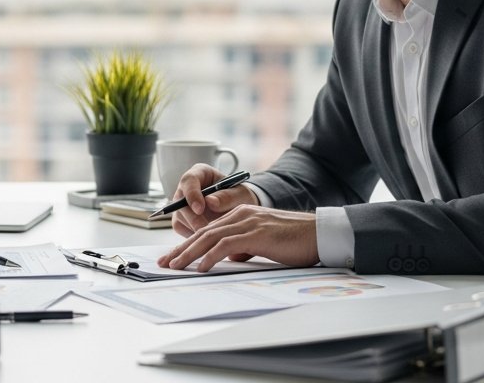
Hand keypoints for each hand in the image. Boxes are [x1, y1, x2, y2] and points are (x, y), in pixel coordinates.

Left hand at [158, 206, 318, 271]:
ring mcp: (247, 223)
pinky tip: (201, 267)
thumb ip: (245, 246)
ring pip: (209, 237)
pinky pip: (225, 245)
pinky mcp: (255, 233)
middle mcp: (240, 215)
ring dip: (190, 253)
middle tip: (165, 262)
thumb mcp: (264, 243)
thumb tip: (231, 258)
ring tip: (176, 266)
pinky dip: (210, 256)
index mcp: (241, 215)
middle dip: (181, 248)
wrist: (318, 234)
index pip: (208, 230)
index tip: (174, 256)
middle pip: (203, 232)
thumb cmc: (295, 241)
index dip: (188, 243)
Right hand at [170, 163, 258, 235]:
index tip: (200, 209)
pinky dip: (192, 234)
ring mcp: (182, 204)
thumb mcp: (240, 194)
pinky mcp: (182, 218)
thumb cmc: (239, 197)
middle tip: (206, 228)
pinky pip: (180, 228)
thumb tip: (210, 201)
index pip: (189, 180)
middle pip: (180, 201)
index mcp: (200, 173)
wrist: (240, 209)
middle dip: (193, 217)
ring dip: (193, 227)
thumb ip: (227, 196)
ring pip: (179, 217)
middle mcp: (187, 187)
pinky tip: (207, 238)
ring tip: (212, 235)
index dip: (192, 194)